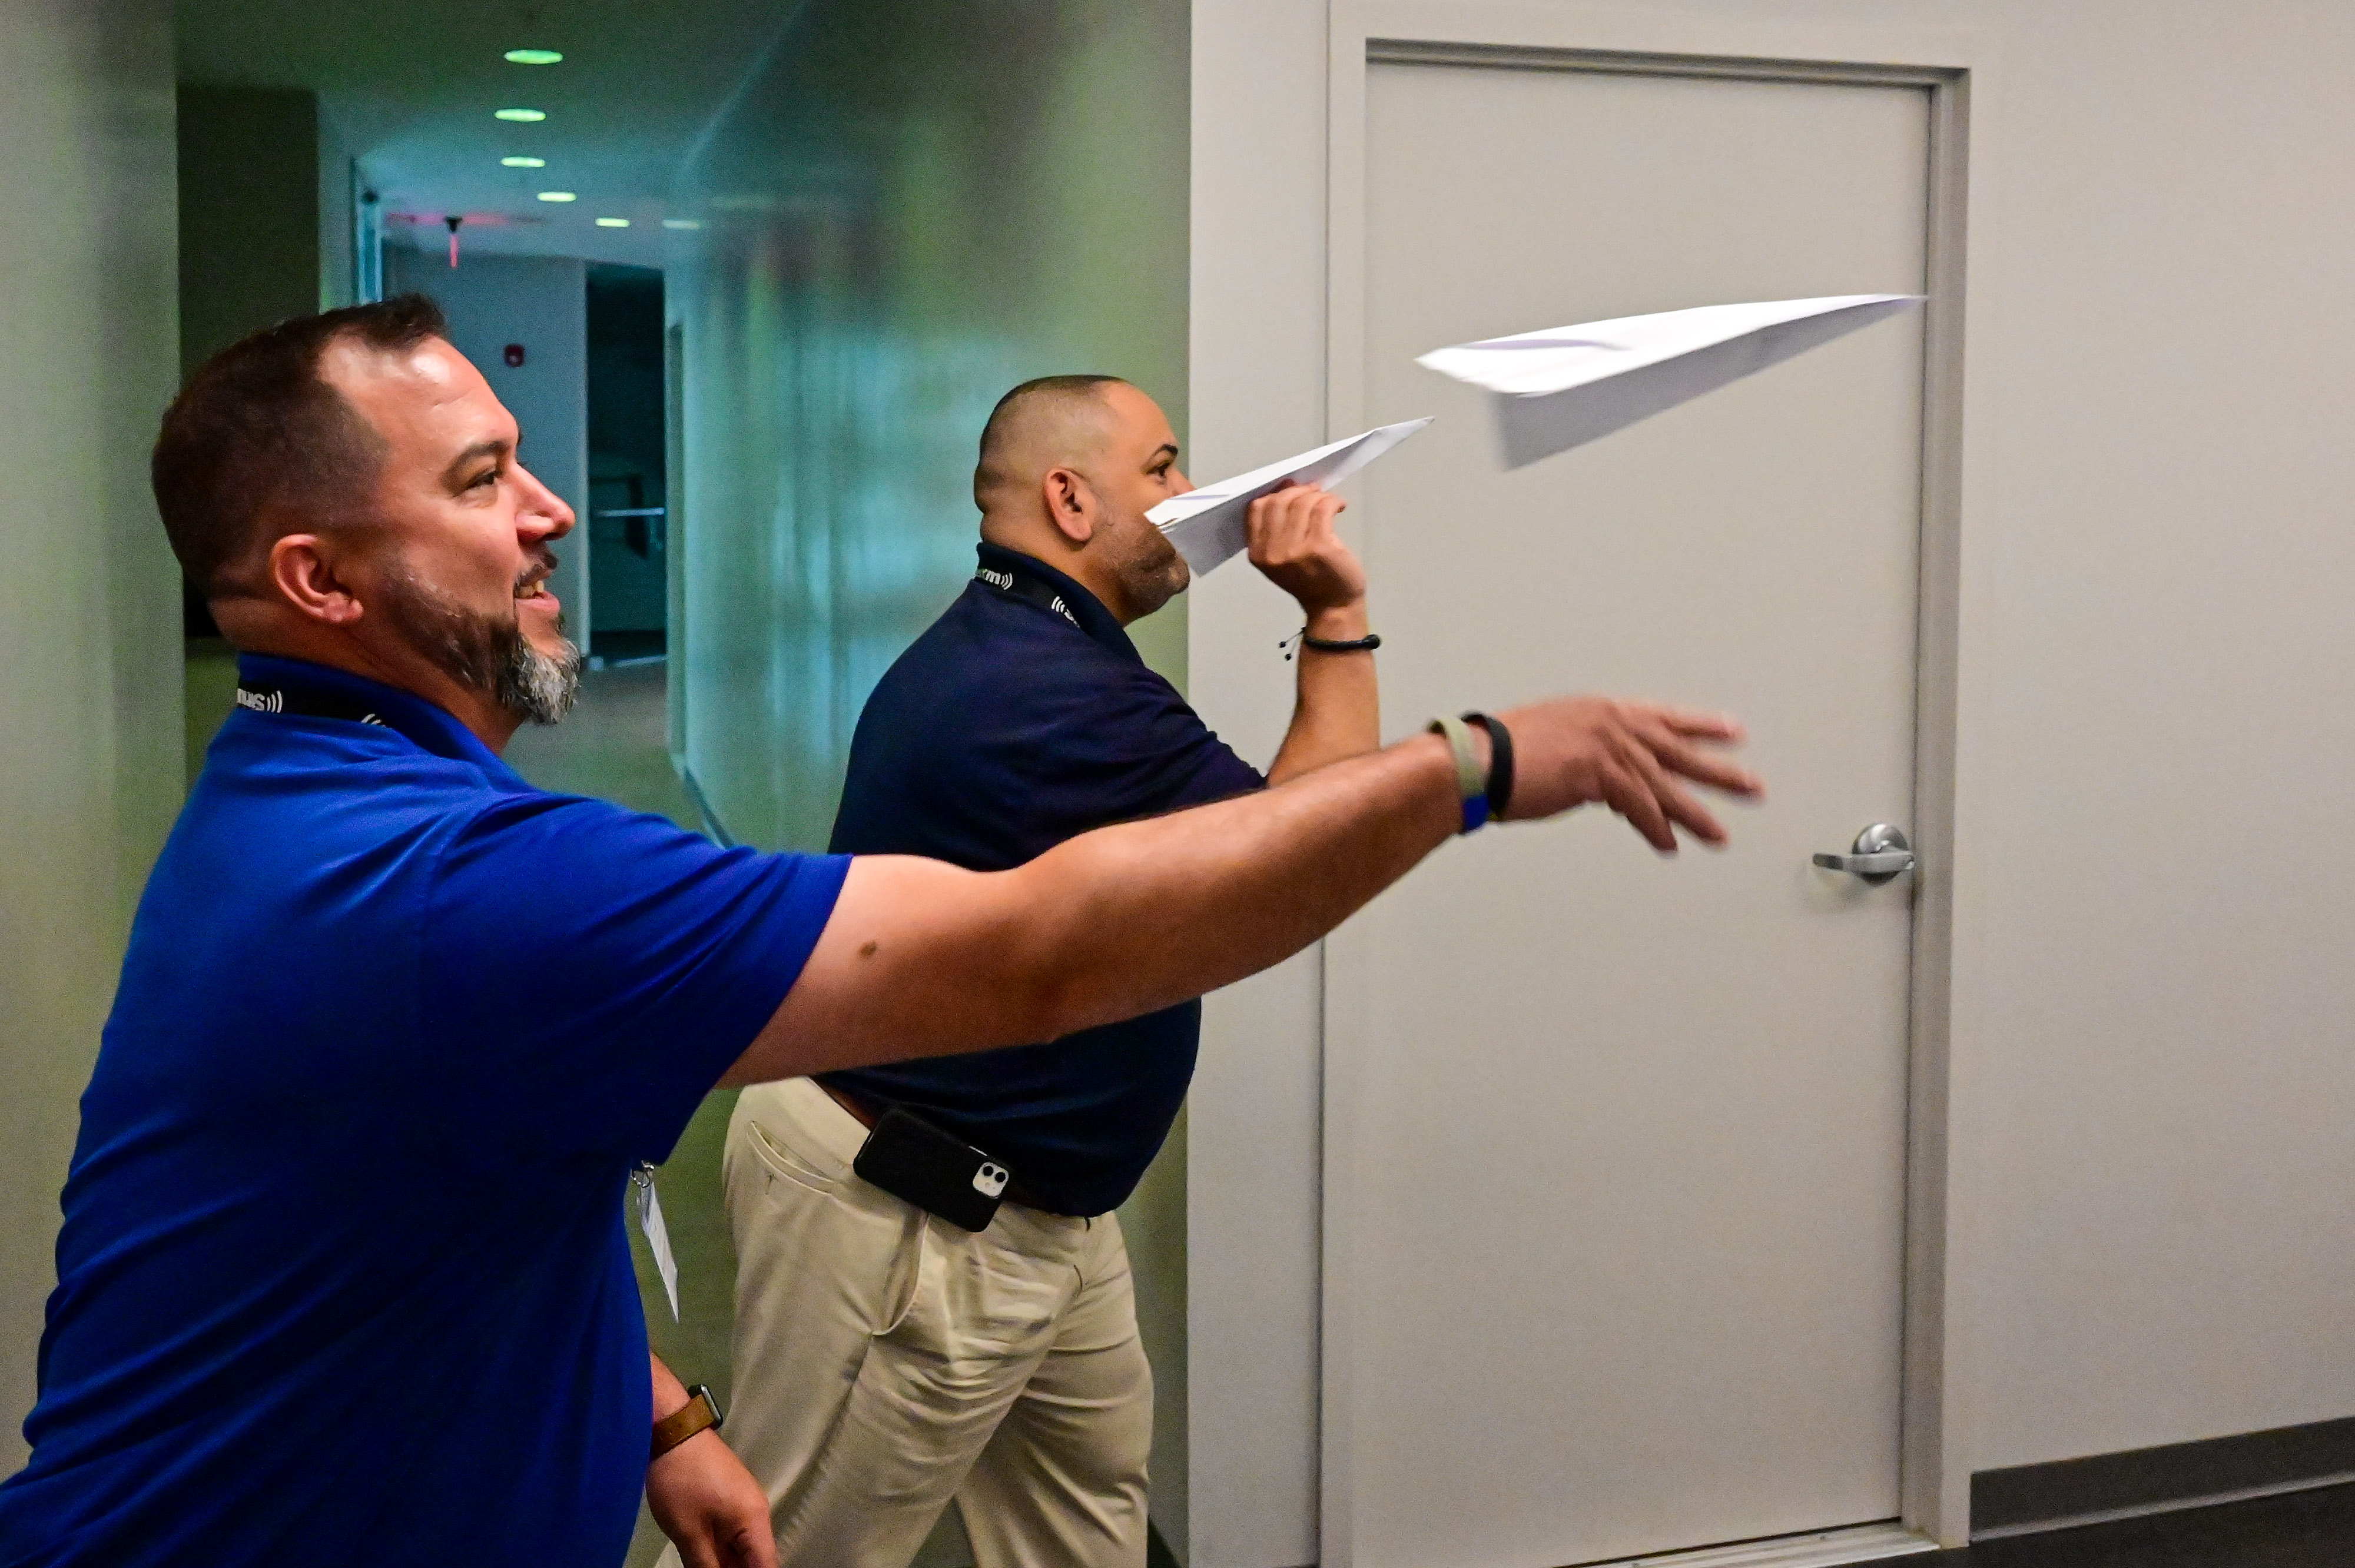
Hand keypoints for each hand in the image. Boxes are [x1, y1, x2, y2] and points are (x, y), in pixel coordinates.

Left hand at [645, 1428, 777, 1567]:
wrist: (673, 1431)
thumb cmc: (681, 1482)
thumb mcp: (688, 1532)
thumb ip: (704, 1565)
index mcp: (754, 1521)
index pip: (766, 1566)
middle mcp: (756, 1512)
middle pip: (755, 1558)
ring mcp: (743, 1503)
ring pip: (741, 1547)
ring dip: (726, 1563)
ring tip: (703, 1565)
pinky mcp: (729, 1497)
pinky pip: (731, 1532)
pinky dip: (720, 1550)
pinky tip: (702, 1558)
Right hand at [1247, 483, 1366, 619]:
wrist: (1332, 606)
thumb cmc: (1309, 579)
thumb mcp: (1280, 557)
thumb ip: (1277, 527)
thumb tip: (1287, 486)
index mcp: (1257, 553)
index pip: (1256, 508)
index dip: (1275, 492)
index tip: (1293, 489)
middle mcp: (1271, 552)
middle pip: (1278, 502)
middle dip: (1298, 491)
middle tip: (1314, 493)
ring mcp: (1294, 550)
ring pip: (1302, 503)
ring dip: (1318, 496)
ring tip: (1328, 501)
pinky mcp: (1319, 547)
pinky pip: (1323, 509)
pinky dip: (1332, 501)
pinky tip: (1339, 505)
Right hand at [1495, 697, 1762, 850]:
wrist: (1475, 761)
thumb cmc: (1498, 753)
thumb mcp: (1552, 739)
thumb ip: (1585, 752)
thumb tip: (1601, 781)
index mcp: (1600, 710)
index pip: (1663, 717)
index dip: (1701, 726)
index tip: (1732, 732)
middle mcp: (1610, 724)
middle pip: (1677, 750)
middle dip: (1718, 771)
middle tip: (1751, 787)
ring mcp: (1606, 747)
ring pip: (1664, 784)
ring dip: (1694, 814)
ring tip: (1720, 835)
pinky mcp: (1598, 776)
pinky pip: (1638, 808)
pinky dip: (1656, 829)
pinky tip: (1670, 845)